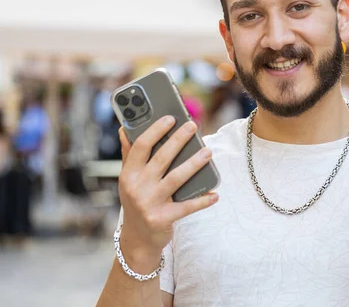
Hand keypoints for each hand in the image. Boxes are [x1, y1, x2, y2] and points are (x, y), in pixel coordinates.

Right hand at [118, 116, 218, 270]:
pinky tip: (214, 193)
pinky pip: (186, 207)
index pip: (141, 146)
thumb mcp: (128, 180)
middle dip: (178, 140)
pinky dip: (202, 200)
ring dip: (194, 164)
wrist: (138, 239)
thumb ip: (129, 155)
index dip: (155, 130)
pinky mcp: (162, 219)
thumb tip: (124, 128)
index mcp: (128, 174)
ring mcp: (149, 204)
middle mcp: (136, 187)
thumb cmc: (137, 202)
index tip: (171, 118)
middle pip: (161, 158)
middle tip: (193, 126)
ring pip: (176, 178)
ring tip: (208, 153)